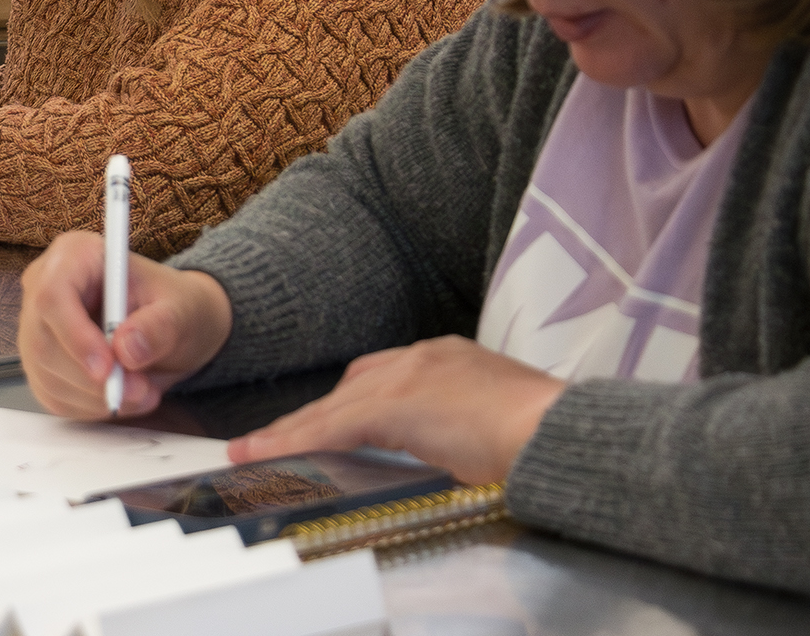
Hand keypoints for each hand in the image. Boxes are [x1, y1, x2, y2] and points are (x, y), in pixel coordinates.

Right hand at [18, 231, 233, 418]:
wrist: (174, 327)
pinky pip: (53, 396)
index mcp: (75, 256)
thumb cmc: (174, 305)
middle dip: (92, 379)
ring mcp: (38, 328)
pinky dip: (89, 407)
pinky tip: (122, 398)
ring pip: (47, 374)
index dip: (74, 335)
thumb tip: (127, 348)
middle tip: (140, 391)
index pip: (53, 295)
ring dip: (96, 398)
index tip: (108, 368)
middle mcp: (46, 287)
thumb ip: (158, 326)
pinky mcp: (43, 364)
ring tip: (142, 393)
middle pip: (43, 342)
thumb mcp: (182, 309)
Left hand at [227, 336, 566, 485]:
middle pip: (349, 387)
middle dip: (311, 415)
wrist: (555, 429)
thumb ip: (463, 423)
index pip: (381, 376)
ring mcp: (406, 377)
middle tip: (274, 437)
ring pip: (332, 406)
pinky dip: (296, 441)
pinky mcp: (394, 406)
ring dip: (292, 430)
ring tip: (253, 449)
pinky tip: (267, 453)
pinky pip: (331, 427)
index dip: (348, 401)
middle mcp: (421, 357)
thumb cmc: (542, 434)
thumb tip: (451, 448)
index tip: (326, 418)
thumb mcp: (496, 417)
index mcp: (447, 356)